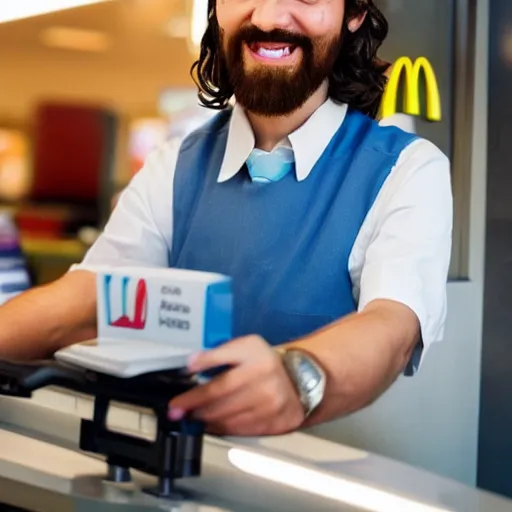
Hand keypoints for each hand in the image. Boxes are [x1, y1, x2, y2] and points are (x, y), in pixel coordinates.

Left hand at [168, 336, 304, 435]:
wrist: (299, 378)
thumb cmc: (266, 360)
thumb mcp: (245, 345)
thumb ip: (217, 353)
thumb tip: (190, 363)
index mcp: (258, 363)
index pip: (220, 384)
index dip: (194, 396)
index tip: (176, 403)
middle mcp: (267, 387)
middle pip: (222, 406)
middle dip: (195, 410)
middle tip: (177, 412)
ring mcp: (272, 408)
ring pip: (230, 421)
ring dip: (206, 421)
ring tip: (192, 417)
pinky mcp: (275, 424)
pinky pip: (242, 431)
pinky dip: (222, 429)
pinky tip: (211, 424)